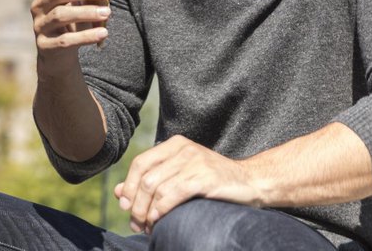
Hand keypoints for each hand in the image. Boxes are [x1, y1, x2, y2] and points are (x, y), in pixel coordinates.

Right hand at [31, 0, 111, 62]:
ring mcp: (39, 26)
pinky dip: (86, 36)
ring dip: (86, 12)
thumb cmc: (71, 21)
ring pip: (61, 15)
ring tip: (107, 12)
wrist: (58, 54)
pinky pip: (66, 40)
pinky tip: (103, 33)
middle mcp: (38, 6)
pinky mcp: (45, 45)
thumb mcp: (75, 4)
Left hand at [114, 135, 262, 233]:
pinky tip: (158, 220)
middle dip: (135, 203)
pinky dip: (161, 209)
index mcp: (174, 145)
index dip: (128, 186)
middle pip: (145, 177)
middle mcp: (183, 149)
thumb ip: (152, 181)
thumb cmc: (214, 182)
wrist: (252, 182)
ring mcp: (194, 161)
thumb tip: (118, 193)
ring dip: (146, 211)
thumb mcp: (180, 176)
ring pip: (156, 187)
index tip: (125, 206)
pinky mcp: (204, 177)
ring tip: (147, 226)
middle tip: (135, 223)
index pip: (140, 163)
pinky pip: (173, 194)